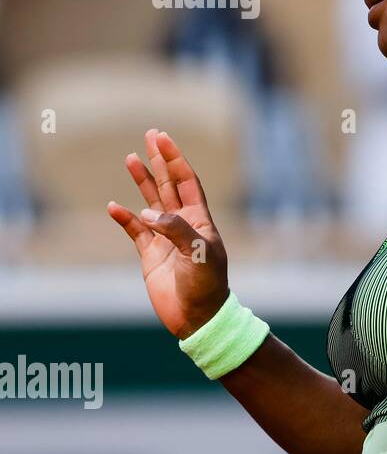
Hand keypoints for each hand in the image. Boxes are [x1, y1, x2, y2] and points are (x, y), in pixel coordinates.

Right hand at [107, 128, 229, 338]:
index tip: (163, 139)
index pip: (187, 181)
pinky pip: (135, 231)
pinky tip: (113, 207)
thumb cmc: (207, 285)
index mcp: (199, 220)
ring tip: (130, 159)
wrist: (198, 317)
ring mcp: (166, 238)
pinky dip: (124, 218)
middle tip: (150, 135)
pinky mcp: (151, 255)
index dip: (175, 159)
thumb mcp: (199, 254)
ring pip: (151, 202)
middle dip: (160, 161)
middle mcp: (182, 224)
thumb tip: (147, 212)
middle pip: (169, 184)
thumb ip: (175, 230)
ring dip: (142, 181)